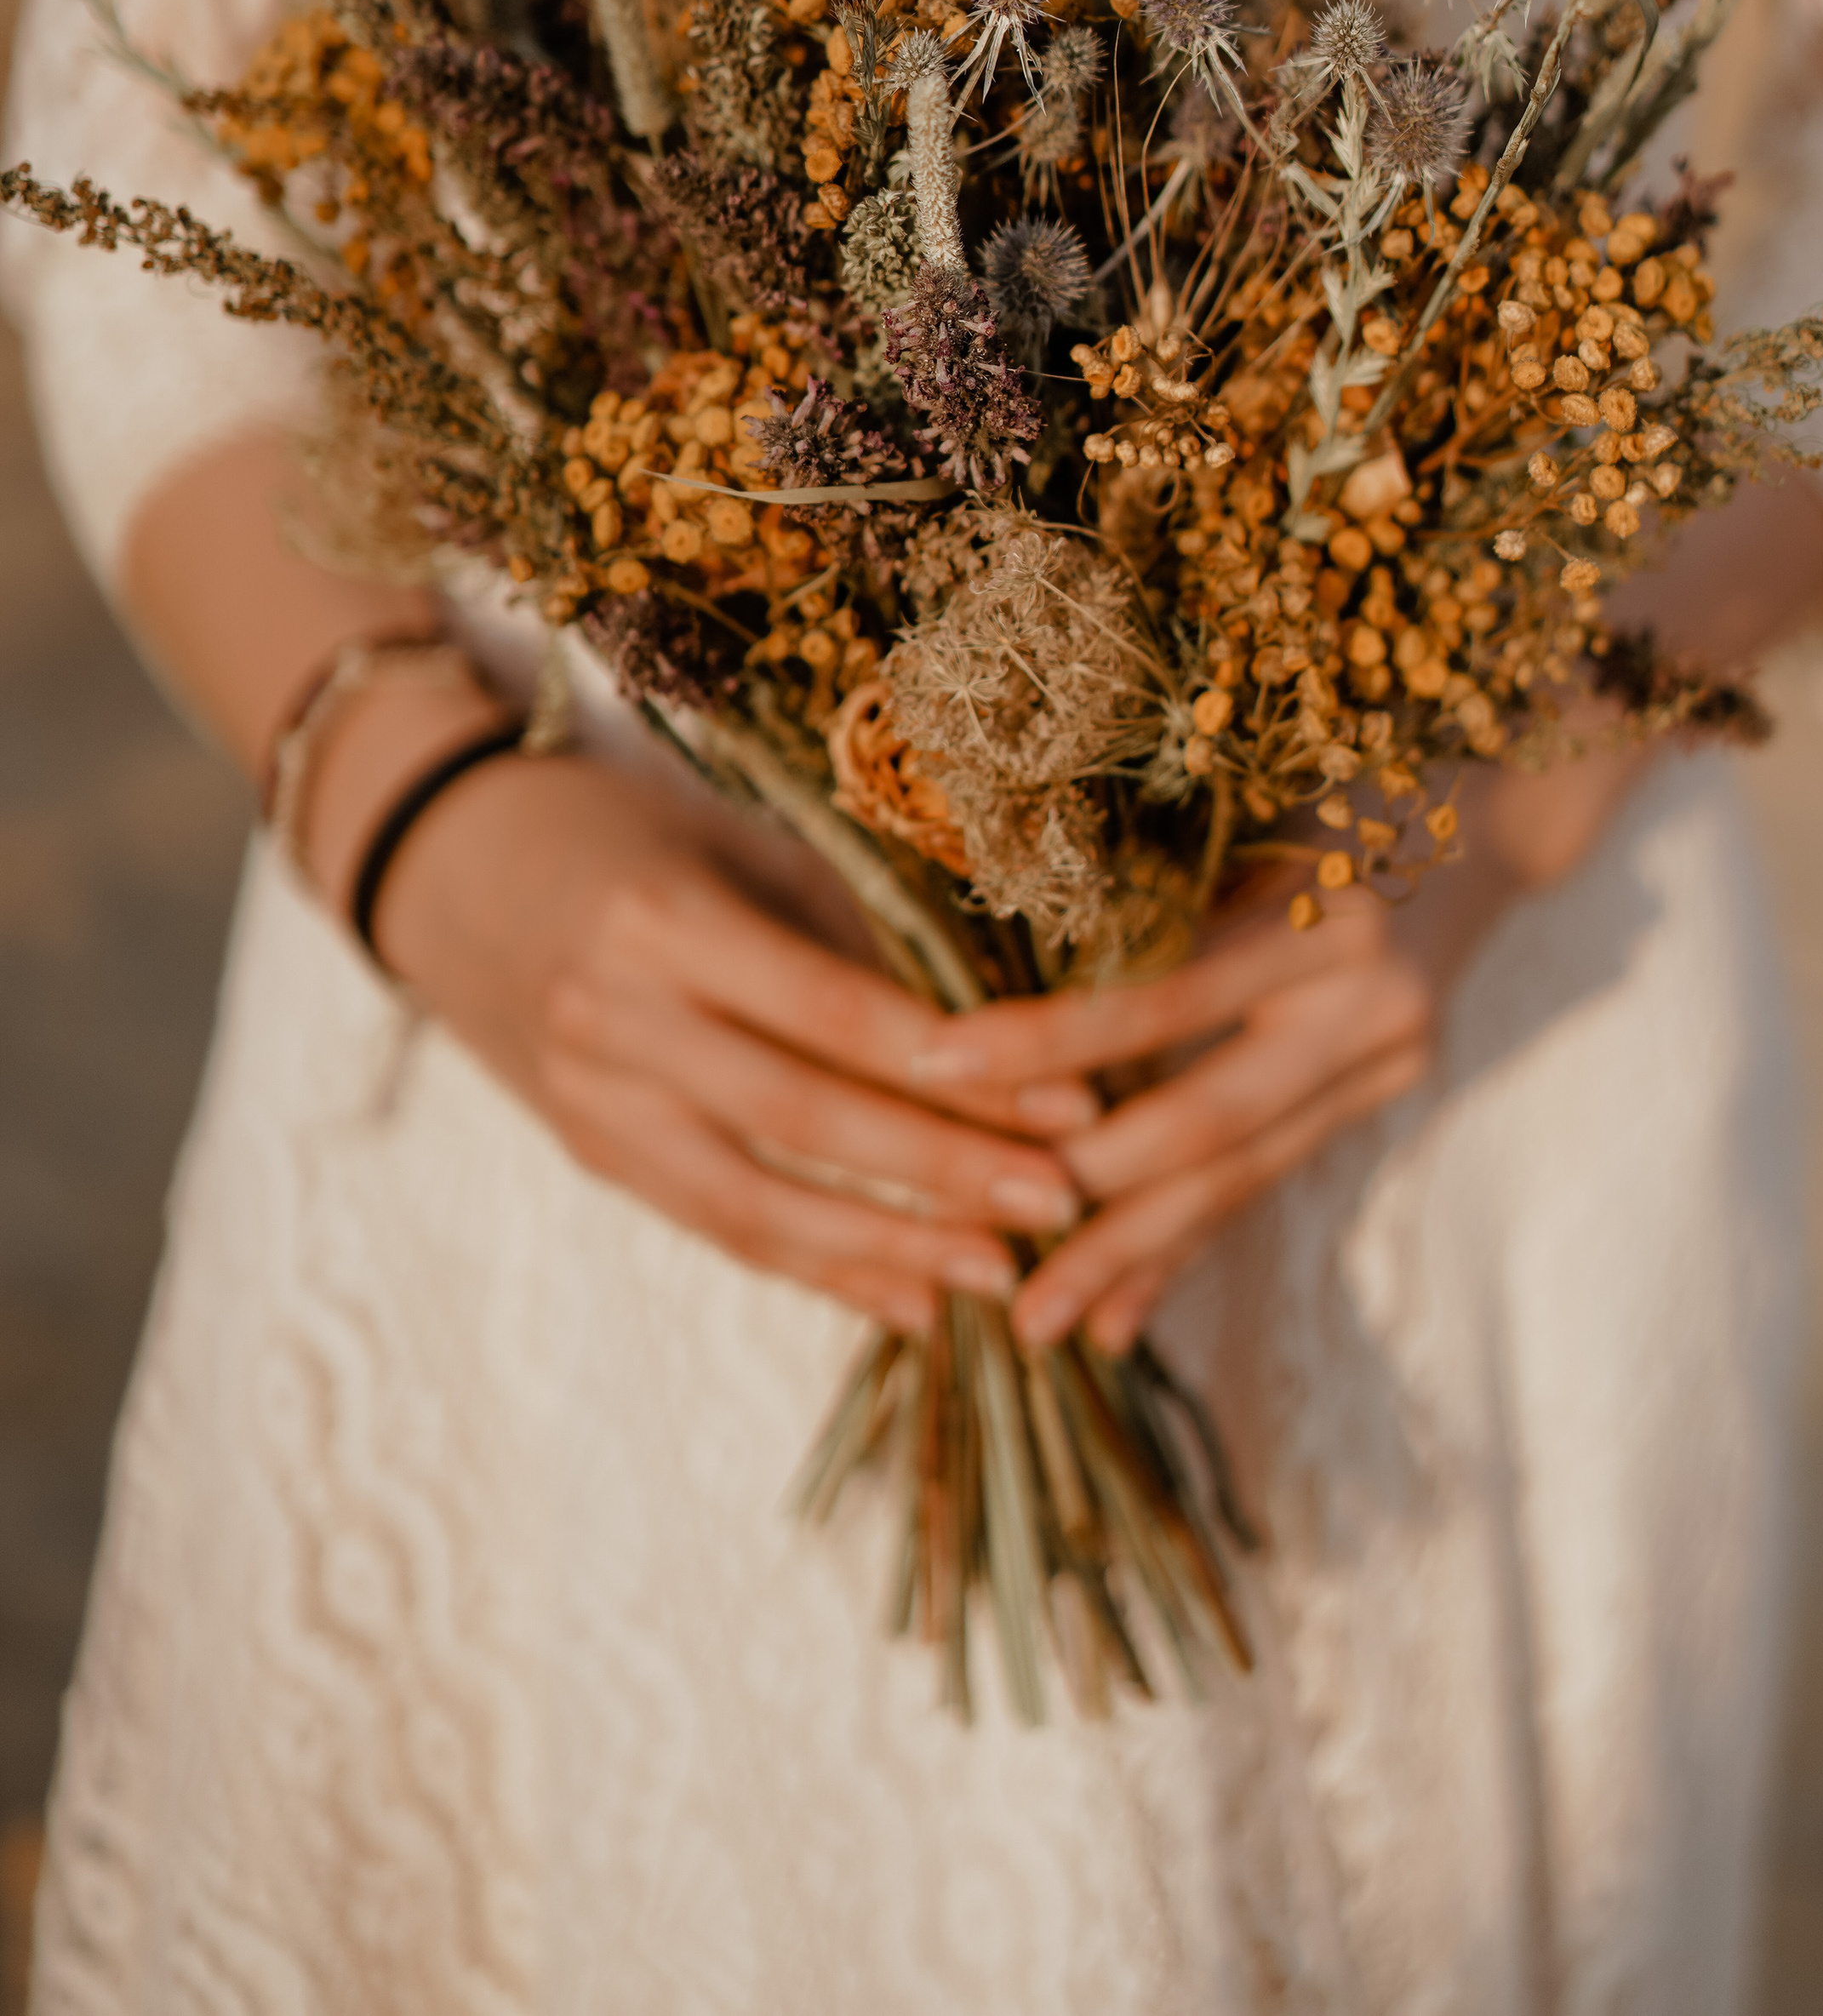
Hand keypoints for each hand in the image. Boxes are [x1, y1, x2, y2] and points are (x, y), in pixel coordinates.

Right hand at [311, 675, 1097, 1335]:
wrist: (444, 863)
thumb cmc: (622, 829)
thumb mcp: (733, 848)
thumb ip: (839, 934)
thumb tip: (990, 1029)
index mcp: (665, 921)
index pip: (835, 1014)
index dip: (958, 1069)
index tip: (1072, 1099)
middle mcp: (617, 1021)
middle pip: (804, 1118)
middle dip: (943, 1170)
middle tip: (1061, 1201)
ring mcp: (592, 1102)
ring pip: (755, 1203)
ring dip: (887, 1247)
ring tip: (997, 1276)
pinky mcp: (591, 1152)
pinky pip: (716, 1225)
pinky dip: (817, 1267)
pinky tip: (907, 1299)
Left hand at [909, 715, 1664, 1353]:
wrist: (1486, 809)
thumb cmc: (1322, 777)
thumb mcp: (1242, 799)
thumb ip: (1146, 878)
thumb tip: (987, 950)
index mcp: (1318, 905)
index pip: (1158, 993)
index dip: (1045, 1039)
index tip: (934, 1064)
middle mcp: (1364, 993)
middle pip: (1207, 1121)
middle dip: (1096, 1207)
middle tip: (999, 1281)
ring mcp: (1388, 1053)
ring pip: (1242, 1173)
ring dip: (1139, 1256)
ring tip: (1046, 1327)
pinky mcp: (1388, 1090)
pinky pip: (1271, 1173)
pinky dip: (1193, 1239)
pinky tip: (1127, 1309)